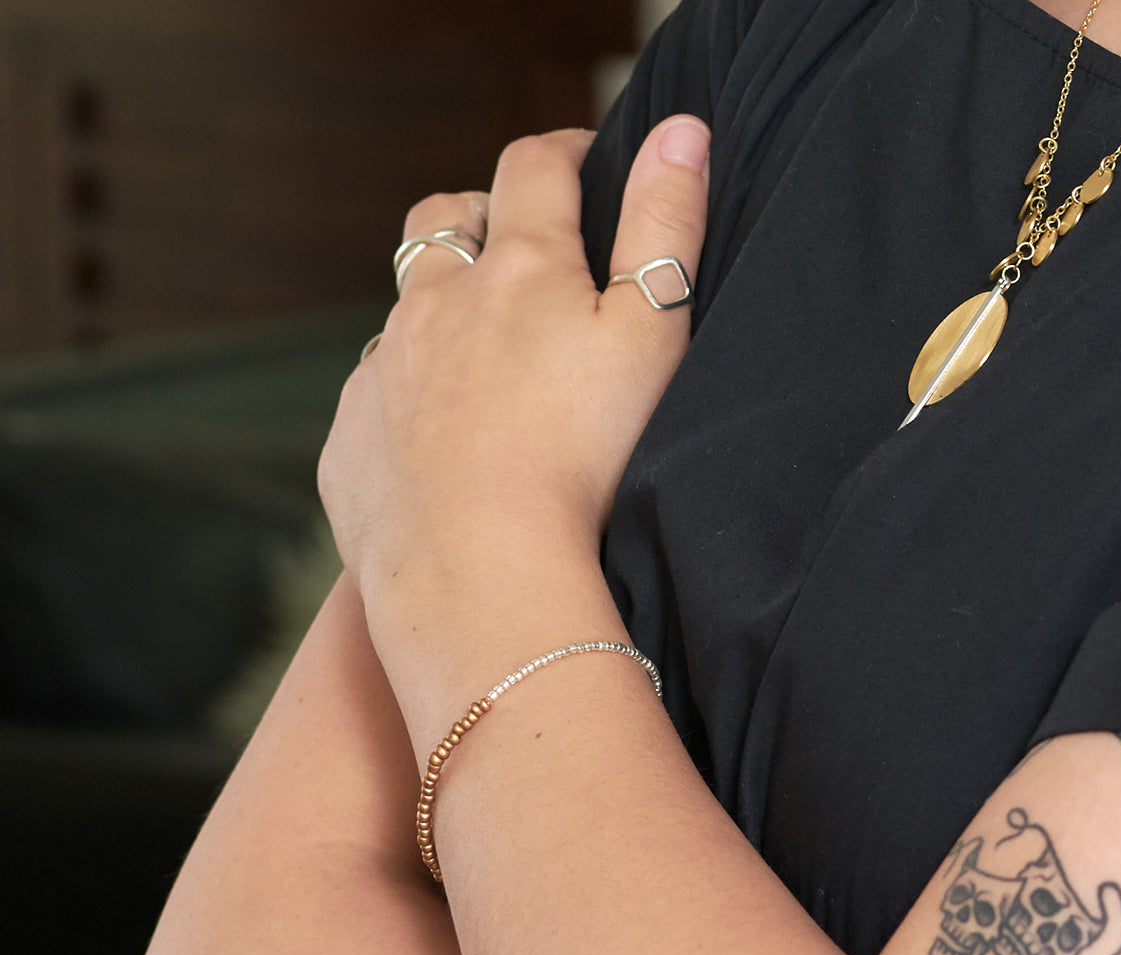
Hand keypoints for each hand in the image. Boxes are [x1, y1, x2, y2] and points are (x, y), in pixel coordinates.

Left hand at [318, 116, 710, 604]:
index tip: (587, 161)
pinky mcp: (351, 438)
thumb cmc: (581, 458)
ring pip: (404, 310)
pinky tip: (438, 438)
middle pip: (445, 221)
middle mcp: (434, 304)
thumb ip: (665, 226)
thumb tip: (680, 129)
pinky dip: (404, 394)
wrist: (478, 570)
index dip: (566, 151)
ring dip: (439, 310)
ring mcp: (382, 371)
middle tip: (518, 246)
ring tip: (481, 356)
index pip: (535, 167)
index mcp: (517, 269)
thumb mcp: (650, 335)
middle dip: (481, 214)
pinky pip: (373, 394)